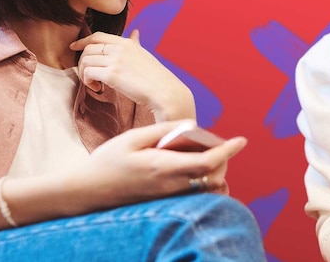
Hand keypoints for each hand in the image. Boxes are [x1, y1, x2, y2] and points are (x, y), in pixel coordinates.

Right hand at [60, 121, 246, 212]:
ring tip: (211, 157)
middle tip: (222, 144)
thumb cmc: (107, 162)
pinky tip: (198, 173)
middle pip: (213, 178)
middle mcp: (171, 187)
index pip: (207, 162)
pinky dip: (206, 186)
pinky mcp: (165, 204)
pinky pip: (197, 198)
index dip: (228, 151)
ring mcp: (169, 199)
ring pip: (207, 191)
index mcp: (163, 167)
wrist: (87, 193)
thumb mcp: (132, 138)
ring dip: (216, 175)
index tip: (241, 140)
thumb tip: (191, 125)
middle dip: (224, 161)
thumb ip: (163, 130)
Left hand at [70, 30, 195, 120]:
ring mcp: (116, 61)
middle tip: (88, 75)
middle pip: (88, 48)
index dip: (83, 41)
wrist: (165, 92)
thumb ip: (136, 43)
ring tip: (93, 83)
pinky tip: (97, 88)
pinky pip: (88, 73)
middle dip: (82, 61)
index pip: (97, 36)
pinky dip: (88, 81)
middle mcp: (120, 49)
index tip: (74, 47)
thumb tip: (135, 33)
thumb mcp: (145, 55)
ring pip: (85, 60)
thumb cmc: (156, 77)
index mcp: (127, 43)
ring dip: (84, 73)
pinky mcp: (112, 75)